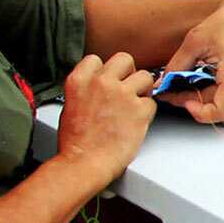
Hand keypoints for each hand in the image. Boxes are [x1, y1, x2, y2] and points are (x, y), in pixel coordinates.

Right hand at [55, 52, 156, 183]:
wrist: (84, 163)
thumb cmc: (76, 142)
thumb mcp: (71, 105)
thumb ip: (87, 89)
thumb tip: (99, 85)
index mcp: (80, 80)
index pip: (97, 59)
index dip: (105, 70)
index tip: (108, 80)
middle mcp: (102, 82)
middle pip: (125, 59)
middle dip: (128, 73)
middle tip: (127, 88)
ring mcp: (122, 94)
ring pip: (145, 76)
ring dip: (142, 90)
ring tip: (134, 106)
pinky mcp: (140, 110)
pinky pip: (152, 102)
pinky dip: (147, 112)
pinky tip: (136, 122)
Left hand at [161, 0, 223, 128]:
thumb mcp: (195, 41)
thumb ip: (176, 66)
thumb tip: (163, 84)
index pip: (220, 111)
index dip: (199, 113)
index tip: (184, 101)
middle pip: (219, 109)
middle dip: (193, 103)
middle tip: (175, 91)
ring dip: (210, 106)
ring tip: (194, 93)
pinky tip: (218, 104)